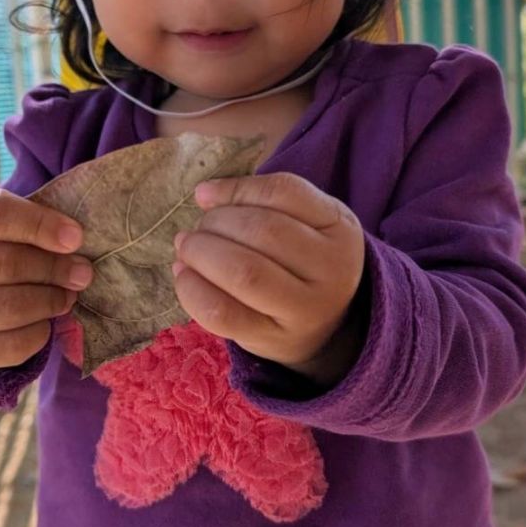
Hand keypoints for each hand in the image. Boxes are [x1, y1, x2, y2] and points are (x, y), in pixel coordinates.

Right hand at [0, 188, 92, 369]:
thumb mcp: (4, 219)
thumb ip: (34, 221)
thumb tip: (73, 240)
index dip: (39, 225)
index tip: (76, 238)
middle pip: (1, 263)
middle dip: (51, 269)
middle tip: (82, 273)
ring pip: (2, 308)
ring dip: (47, 302)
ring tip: (68, 296)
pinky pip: (2, 347)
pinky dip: (35, 336)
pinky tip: (46, 323)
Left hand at [171, 173, 365, 374]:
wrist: (320, 328)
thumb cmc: (300, 262)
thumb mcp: (302, 222)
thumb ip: (260, 199)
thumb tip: (205, 194)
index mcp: (341, 228)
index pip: (286, 192)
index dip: (237, 189)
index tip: (205, 195)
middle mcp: (332, 269)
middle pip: (263, 230)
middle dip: (216, 223)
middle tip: (198, 229)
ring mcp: (304, 308)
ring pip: (244, 272)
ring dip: (202, 252)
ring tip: (187, 247)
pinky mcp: (271, 338)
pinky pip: (222, 313)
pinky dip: (192, 290)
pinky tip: (184, 274)